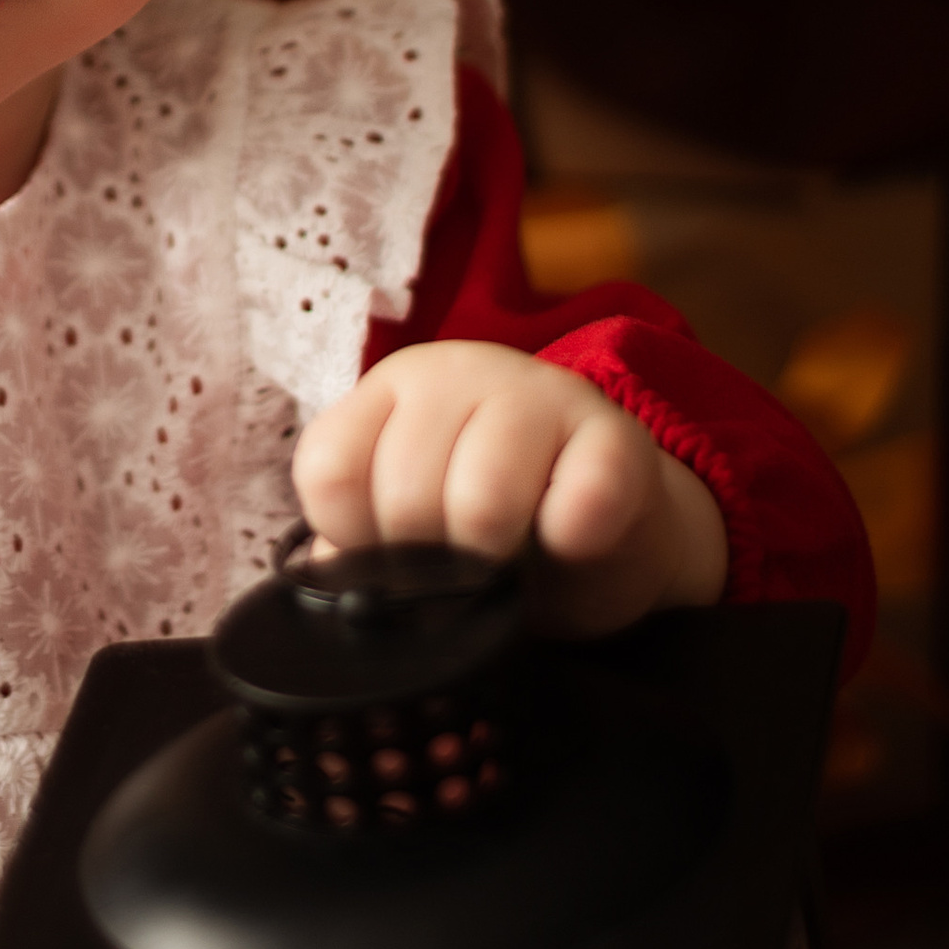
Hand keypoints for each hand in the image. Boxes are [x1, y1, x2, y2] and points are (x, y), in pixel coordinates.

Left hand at [291, 340, 727, 635]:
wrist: (618, 534)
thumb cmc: (503, 530)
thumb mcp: (416, 527)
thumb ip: (362, 544)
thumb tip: (331, 574)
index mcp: (394, 391)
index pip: (330, 468)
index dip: (352, 536)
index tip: (389, 555)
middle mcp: (458, 374)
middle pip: (404, 494)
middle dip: (430, 563)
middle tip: (462, 568)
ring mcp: (540, 392)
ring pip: (482, 499)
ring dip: (494, 558)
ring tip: (510, 560)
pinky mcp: (615, 435)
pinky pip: (579, 502)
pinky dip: (568, 542)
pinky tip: (566, 540)